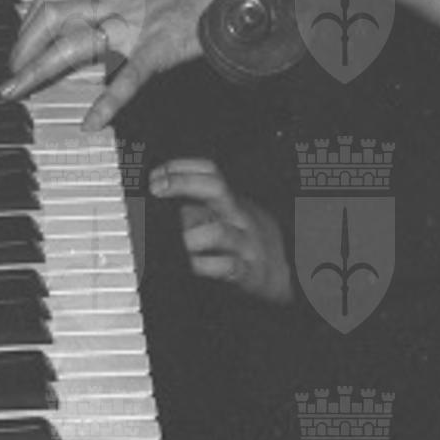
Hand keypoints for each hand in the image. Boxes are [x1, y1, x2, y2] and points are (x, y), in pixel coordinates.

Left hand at [2, 0, 247, 130]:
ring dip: (39, 68)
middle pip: (53, 15)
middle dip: (22, 45)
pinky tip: (91, 123)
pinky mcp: (159, 47)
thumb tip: (113, 6)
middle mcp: (118, 1)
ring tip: (18, 91)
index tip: (20, 42)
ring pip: (75, 44)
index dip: (31, 20)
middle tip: (8, 74)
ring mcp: (135, 24)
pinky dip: (106, 103)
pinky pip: (127, 78)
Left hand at [149, 157, 293, 305]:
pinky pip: (227, 266)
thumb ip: (196, 206)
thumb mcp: (225, 215)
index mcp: (229, 202)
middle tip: (156, 190)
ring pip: (218, 231)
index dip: (182, 167)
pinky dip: (206, 266)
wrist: (283, 268)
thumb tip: (158, 198)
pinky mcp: (247, 272)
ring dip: (189, 235)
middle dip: (182, 184)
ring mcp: (244, 243)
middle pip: (215, 188)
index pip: (209, 172)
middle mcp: (237, 217)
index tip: (156, 174)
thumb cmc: (243, 238)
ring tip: (172, 241)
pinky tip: (190, 266)